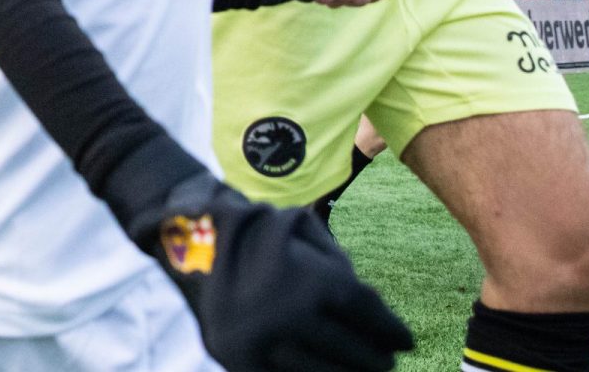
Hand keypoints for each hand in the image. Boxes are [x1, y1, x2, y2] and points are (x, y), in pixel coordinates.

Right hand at [136, 172, 412, 370]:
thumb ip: (340, 269)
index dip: (392, 330)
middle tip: (385, 361)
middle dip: (374, 357)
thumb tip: (378, 315)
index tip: (405, 341)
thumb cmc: (254, 230)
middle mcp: (289, 314)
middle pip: (352, 350)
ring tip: (362, 370)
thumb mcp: (302, 235)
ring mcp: (260, 341)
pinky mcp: (236, 359)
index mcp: (312, 280)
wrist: (183, 237)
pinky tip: (324, 370)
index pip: (369, 316)